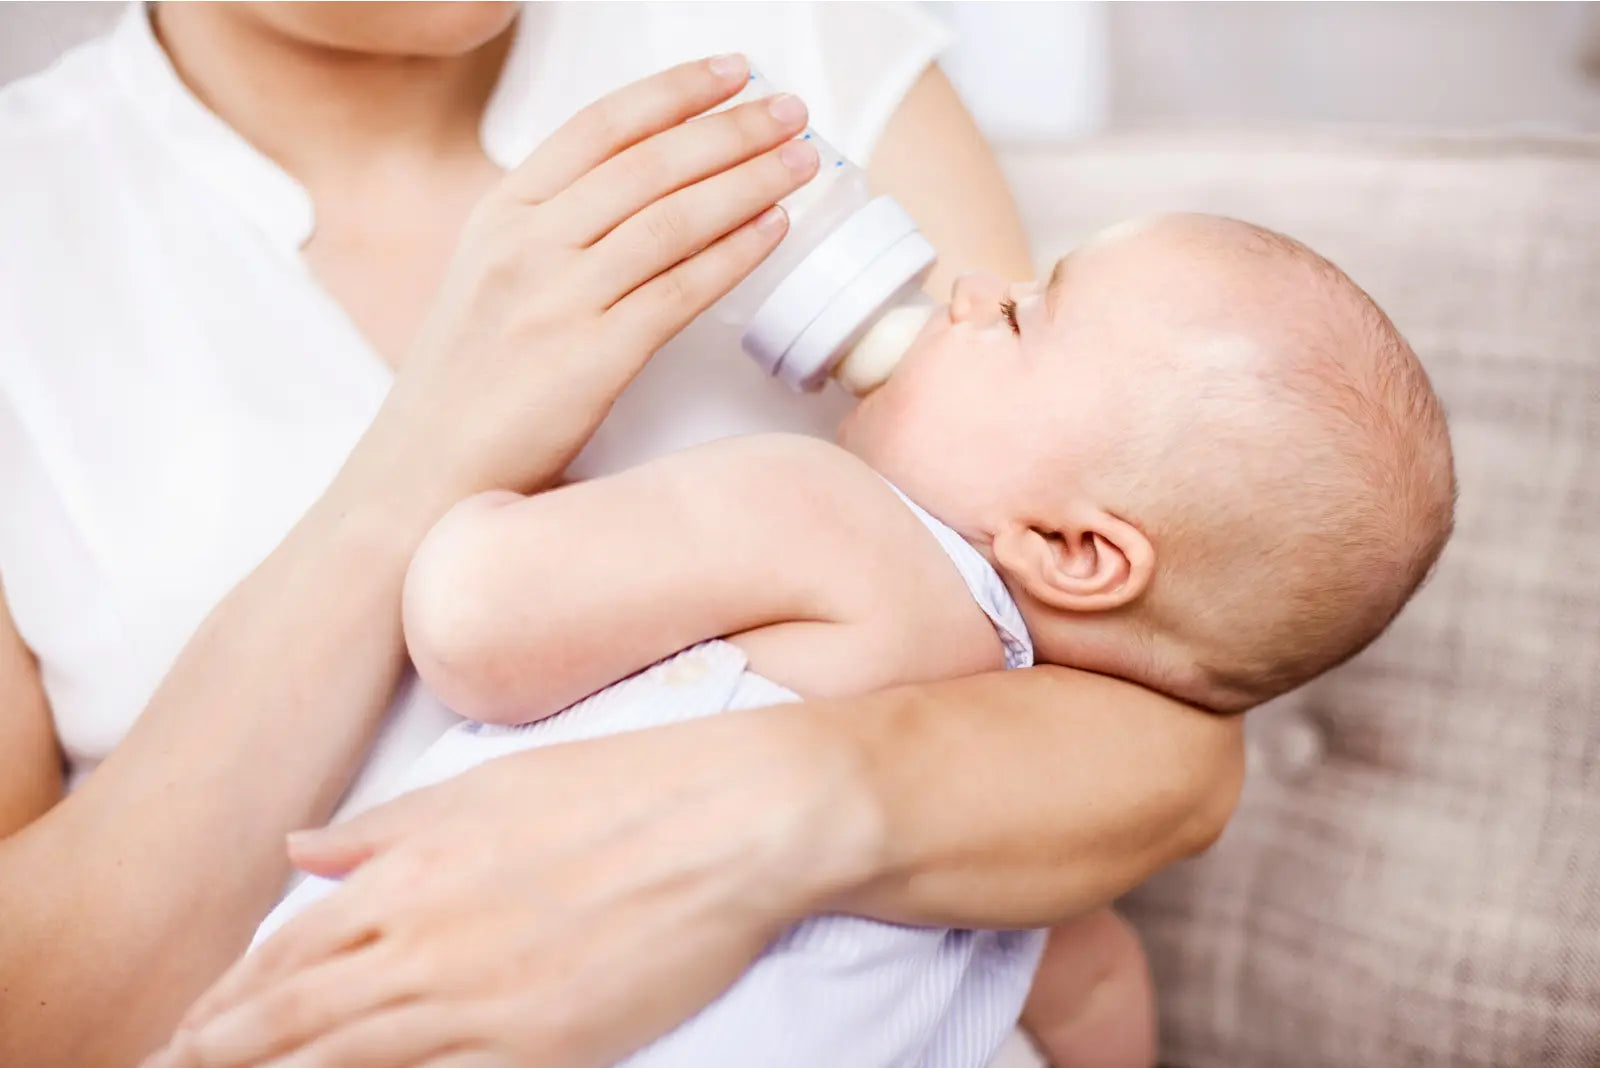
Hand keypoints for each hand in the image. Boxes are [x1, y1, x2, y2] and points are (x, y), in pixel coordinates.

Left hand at [147, 707, 881, 1067]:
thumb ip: (388, 827)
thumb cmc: (620, 788)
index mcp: (415, 867)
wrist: (732, 821)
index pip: (292, 949)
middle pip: (297, 1018)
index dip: (233, 996)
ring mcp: (482, 1003)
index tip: (194, 1026)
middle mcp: (430, 940)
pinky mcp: (540, 1049)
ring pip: (350, 1061)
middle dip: (226, 1053)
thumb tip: (302, 851)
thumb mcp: (494, 785)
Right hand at [378, 55, 816, 497]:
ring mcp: (557, 300)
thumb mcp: (490, 277)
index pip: (600, 126)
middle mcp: (527, 245)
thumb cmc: (468, 382)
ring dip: (749, 181)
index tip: (733, 72)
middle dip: (732, 129)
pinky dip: (734, 253)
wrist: (426, 471)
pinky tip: (773, 229)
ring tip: (801, 161)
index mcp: (501, 213)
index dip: (674, 92)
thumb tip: (640, 187)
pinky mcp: (591, 360)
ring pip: (672, 219)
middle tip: (792, 111)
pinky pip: (680, 291)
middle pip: (649, 164)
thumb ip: (552, 229)